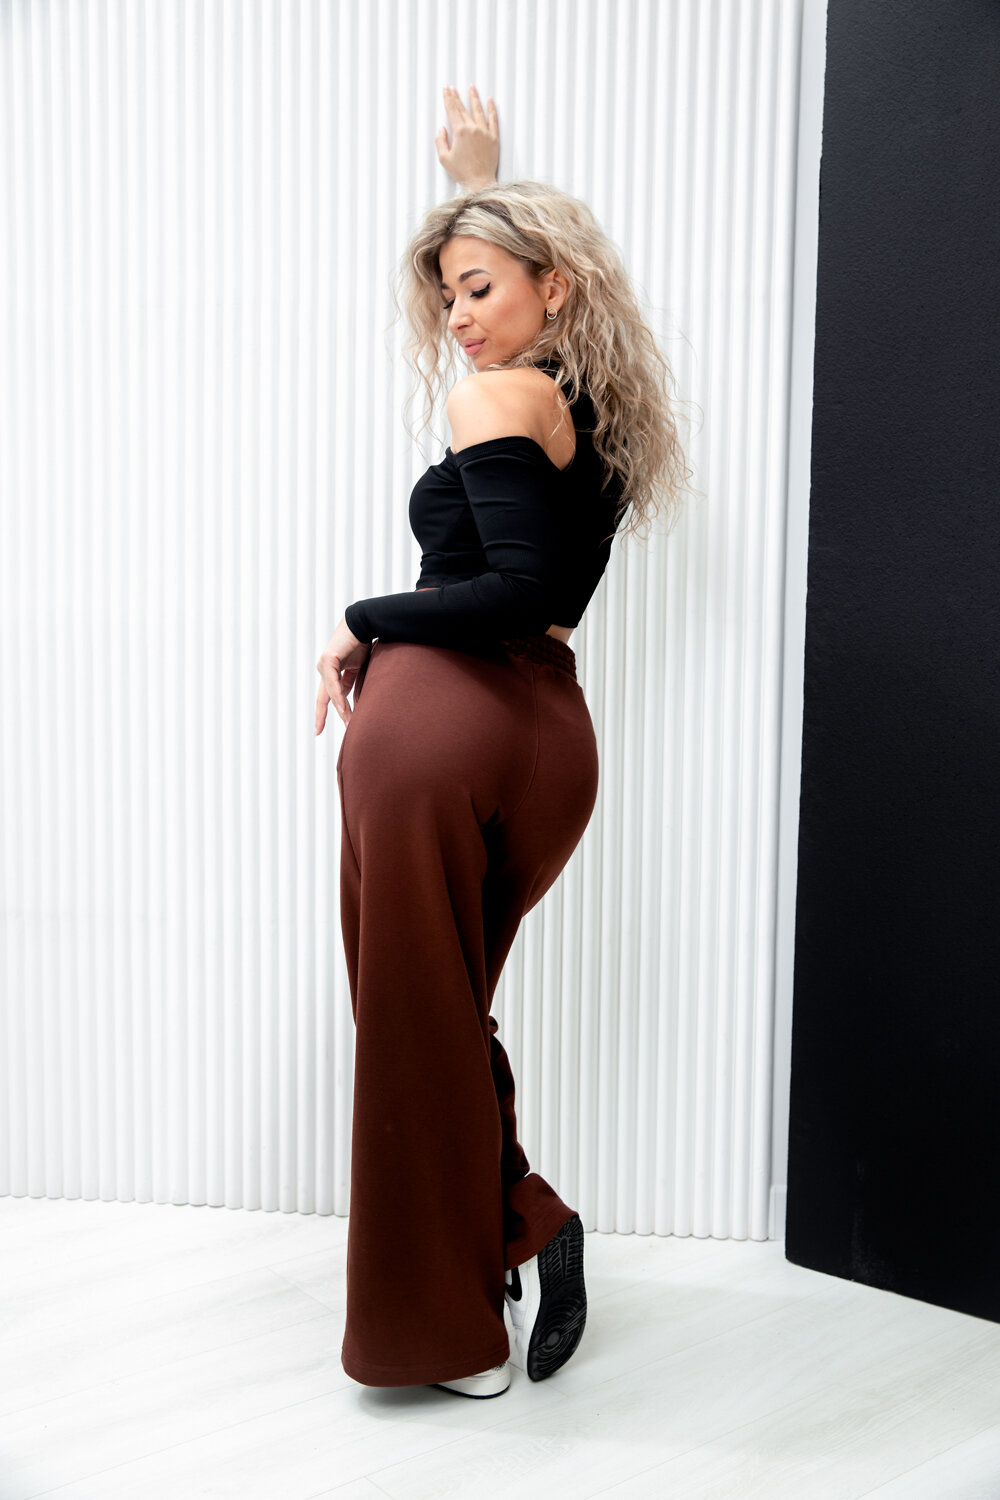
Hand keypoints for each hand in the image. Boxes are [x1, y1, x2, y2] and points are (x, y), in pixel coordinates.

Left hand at [315, 619, 370, 734]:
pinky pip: (333, 682)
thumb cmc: (363, 642)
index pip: (328, 696)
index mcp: (332, 672)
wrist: (364, 623)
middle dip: (322, 715)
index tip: (318, 729)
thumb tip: (357, 704)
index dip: (324, 712)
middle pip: (324, 697)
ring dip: (340, 709)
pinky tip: (341, 707)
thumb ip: (354, 684)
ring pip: (330, 692)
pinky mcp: (329, 659)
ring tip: (347, 723)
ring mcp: (325, 664)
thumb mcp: (359, 668)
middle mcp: (325, 669)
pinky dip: (338, 696)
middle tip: (318, 732)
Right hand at [436, 84, 498, 189]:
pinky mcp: (493, 138)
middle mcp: (473, 128)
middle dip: (457, 97)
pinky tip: (490, 101)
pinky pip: (493, 119)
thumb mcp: (444, 159)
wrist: (480, 182)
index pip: (452, 110)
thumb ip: (440, 141)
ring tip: (472, 87)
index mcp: (460, 132)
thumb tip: (441, 130)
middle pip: (463, 108)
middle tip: (453, 88)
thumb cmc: (462, 173)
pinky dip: (492, 109)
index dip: (448, 99)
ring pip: (479, 110)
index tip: (446, 90)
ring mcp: (485, 132)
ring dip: (474, 97)